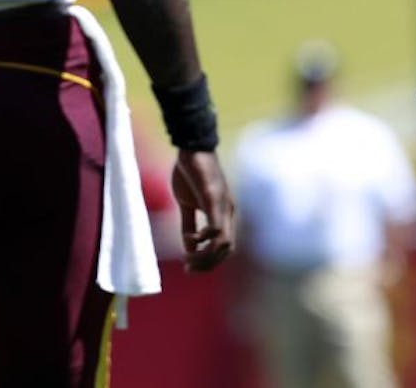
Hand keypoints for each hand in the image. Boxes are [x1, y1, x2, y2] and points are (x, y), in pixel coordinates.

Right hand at [171, 148, 235, 271]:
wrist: (191, 148)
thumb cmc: (190, 173)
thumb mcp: (187, 204)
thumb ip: (188, 225)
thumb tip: (189, 247)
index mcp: (224, 214)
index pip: (225, 248)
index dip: (209, 262)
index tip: (189, 266)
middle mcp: (228, 212)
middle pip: (227, 251)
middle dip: (208, 264)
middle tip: (188, 267)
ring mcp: (223, 205)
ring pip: (224, 244)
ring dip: (205, 256)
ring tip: (187, 257)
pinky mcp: (214, 198)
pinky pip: (216, 227)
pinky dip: (205, 238)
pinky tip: (192, 236)